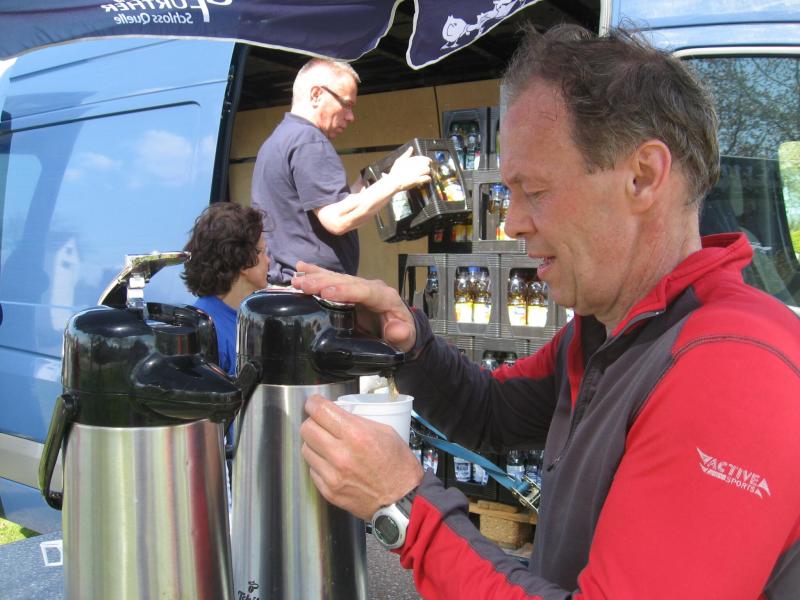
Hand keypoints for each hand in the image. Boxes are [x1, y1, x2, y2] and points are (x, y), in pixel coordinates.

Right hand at [292, 262, 415, 351]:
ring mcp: (358, 287)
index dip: (346, 290)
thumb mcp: (406, 338)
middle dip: (324, 281)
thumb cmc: (402, 335)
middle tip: (303, 285)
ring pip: (336, 278)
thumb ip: (403, 334)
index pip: (366, 291)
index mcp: (385, 297)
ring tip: (296, 280)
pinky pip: (331, 279)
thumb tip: (396, 330)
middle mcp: (370, 288)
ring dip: (315, 277)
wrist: (398, 331)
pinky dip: (316, 273)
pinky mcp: (348, 290)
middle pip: (347, 281)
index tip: (327, 292)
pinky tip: (300, 268)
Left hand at [300, 394, 423, 520]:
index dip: (314, 404)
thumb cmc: (398, 464)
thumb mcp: (385, 432)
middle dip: (312, 421)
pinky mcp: (328, 491)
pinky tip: (332, 463)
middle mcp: (340, 455)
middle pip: (306, 429)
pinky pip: (312, 469)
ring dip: (314, 443)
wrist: (401, 500)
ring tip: (328, 445)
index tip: (314, 403)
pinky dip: (319, 463)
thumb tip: (336, 414)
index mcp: (357, 435)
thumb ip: (357, 421)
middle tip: (321, 423)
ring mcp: (332, 475)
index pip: (320, 412)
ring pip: (306, 449)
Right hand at [388, 146, 431, 192]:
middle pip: (426, 163)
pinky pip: (426, 178)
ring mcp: (416, 173)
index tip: (428, 161)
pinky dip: (428, 179)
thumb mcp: (399, 160)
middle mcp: (414, 165)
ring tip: (426, 174)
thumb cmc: (395, 172)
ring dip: (428, 172)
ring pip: (427, 170)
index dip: (427, 159)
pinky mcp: (417, 180)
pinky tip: (427, 180)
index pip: (422, 158)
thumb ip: (406, 154)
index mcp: (411, 160)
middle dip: (427, 165)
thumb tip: (411, 148)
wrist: (392, 182)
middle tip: (426, 168)